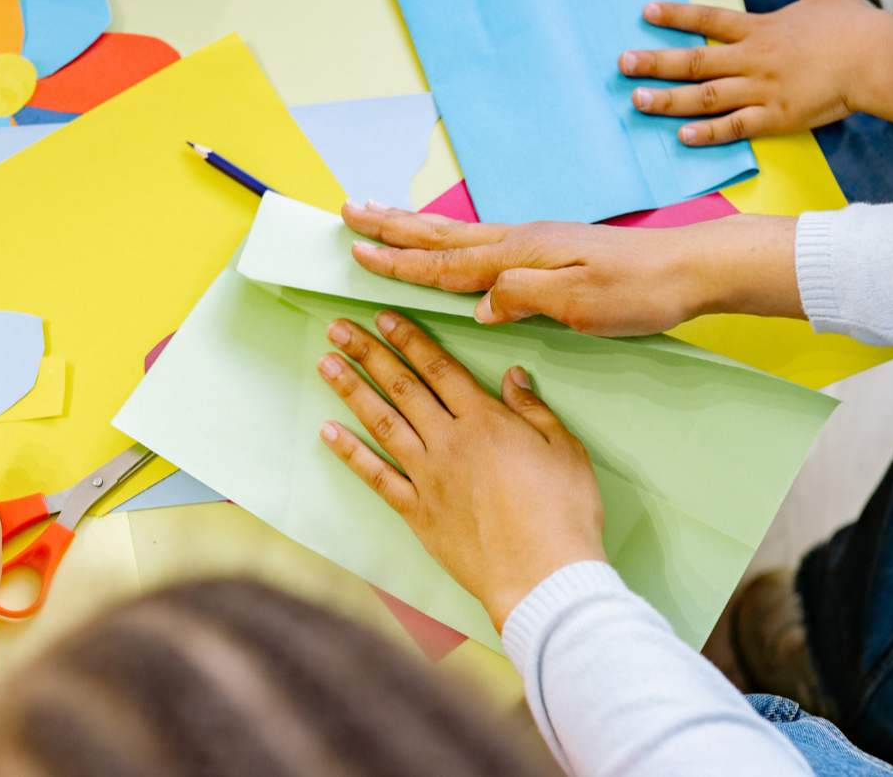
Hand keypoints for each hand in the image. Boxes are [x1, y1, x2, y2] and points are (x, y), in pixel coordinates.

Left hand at [317, 311, 606, 629]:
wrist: (542, 574)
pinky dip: (350, 454)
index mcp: (485, 421)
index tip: (385, 318)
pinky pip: (377, 477)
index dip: (410, 339)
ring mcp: (428, 478)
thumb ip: (534, 411)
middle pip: (403, 387)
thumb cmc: (563, 513)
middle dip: (369, 353)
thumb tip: (513, 376)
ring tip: (326, 364)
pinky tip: (329, 432)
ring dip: (351, 390)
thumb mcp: (565, 449)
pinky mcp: (418, 513)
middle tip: (339, 329)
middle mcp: (449, 442)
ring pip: (382, 423)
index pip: (439, 368)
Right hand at [341, 201, 803, 336]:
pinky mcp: (550, 251)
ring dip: (415, 229)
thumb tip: (475, 304)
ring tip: (381, 217)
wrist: (689, 268)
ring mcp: (536, 244)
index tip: (358, 253)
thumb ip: (523, 296)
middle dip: (393, 229)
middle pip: (443, 237)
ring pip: (460, 236)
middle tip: (349, 212)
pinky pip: (483, 244)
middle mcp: (522, 242)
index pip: (446, 262)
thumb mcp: (581, 302)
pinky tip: (449, 245)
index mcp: (521, 255)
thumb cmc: (640, 291)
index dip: (400, 262)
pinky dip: (450, 242)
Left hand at [621, 0, 892, 145]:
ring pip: (707, 96)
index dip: (677, 14)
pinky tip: (681, 136)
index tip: (646, 11)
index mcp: (761, 28)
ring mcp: (764, 90)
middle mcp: (755, 58)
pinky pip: (736, 127)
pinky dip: (708, 133)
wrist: (880, 59)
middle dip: (656, 62)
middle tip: (622, 62)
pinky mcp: (777, 117)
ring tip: (637, 101)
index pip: (710, 18)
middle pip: (696, 60)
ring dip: (670, 99)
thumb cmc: (853, 25)